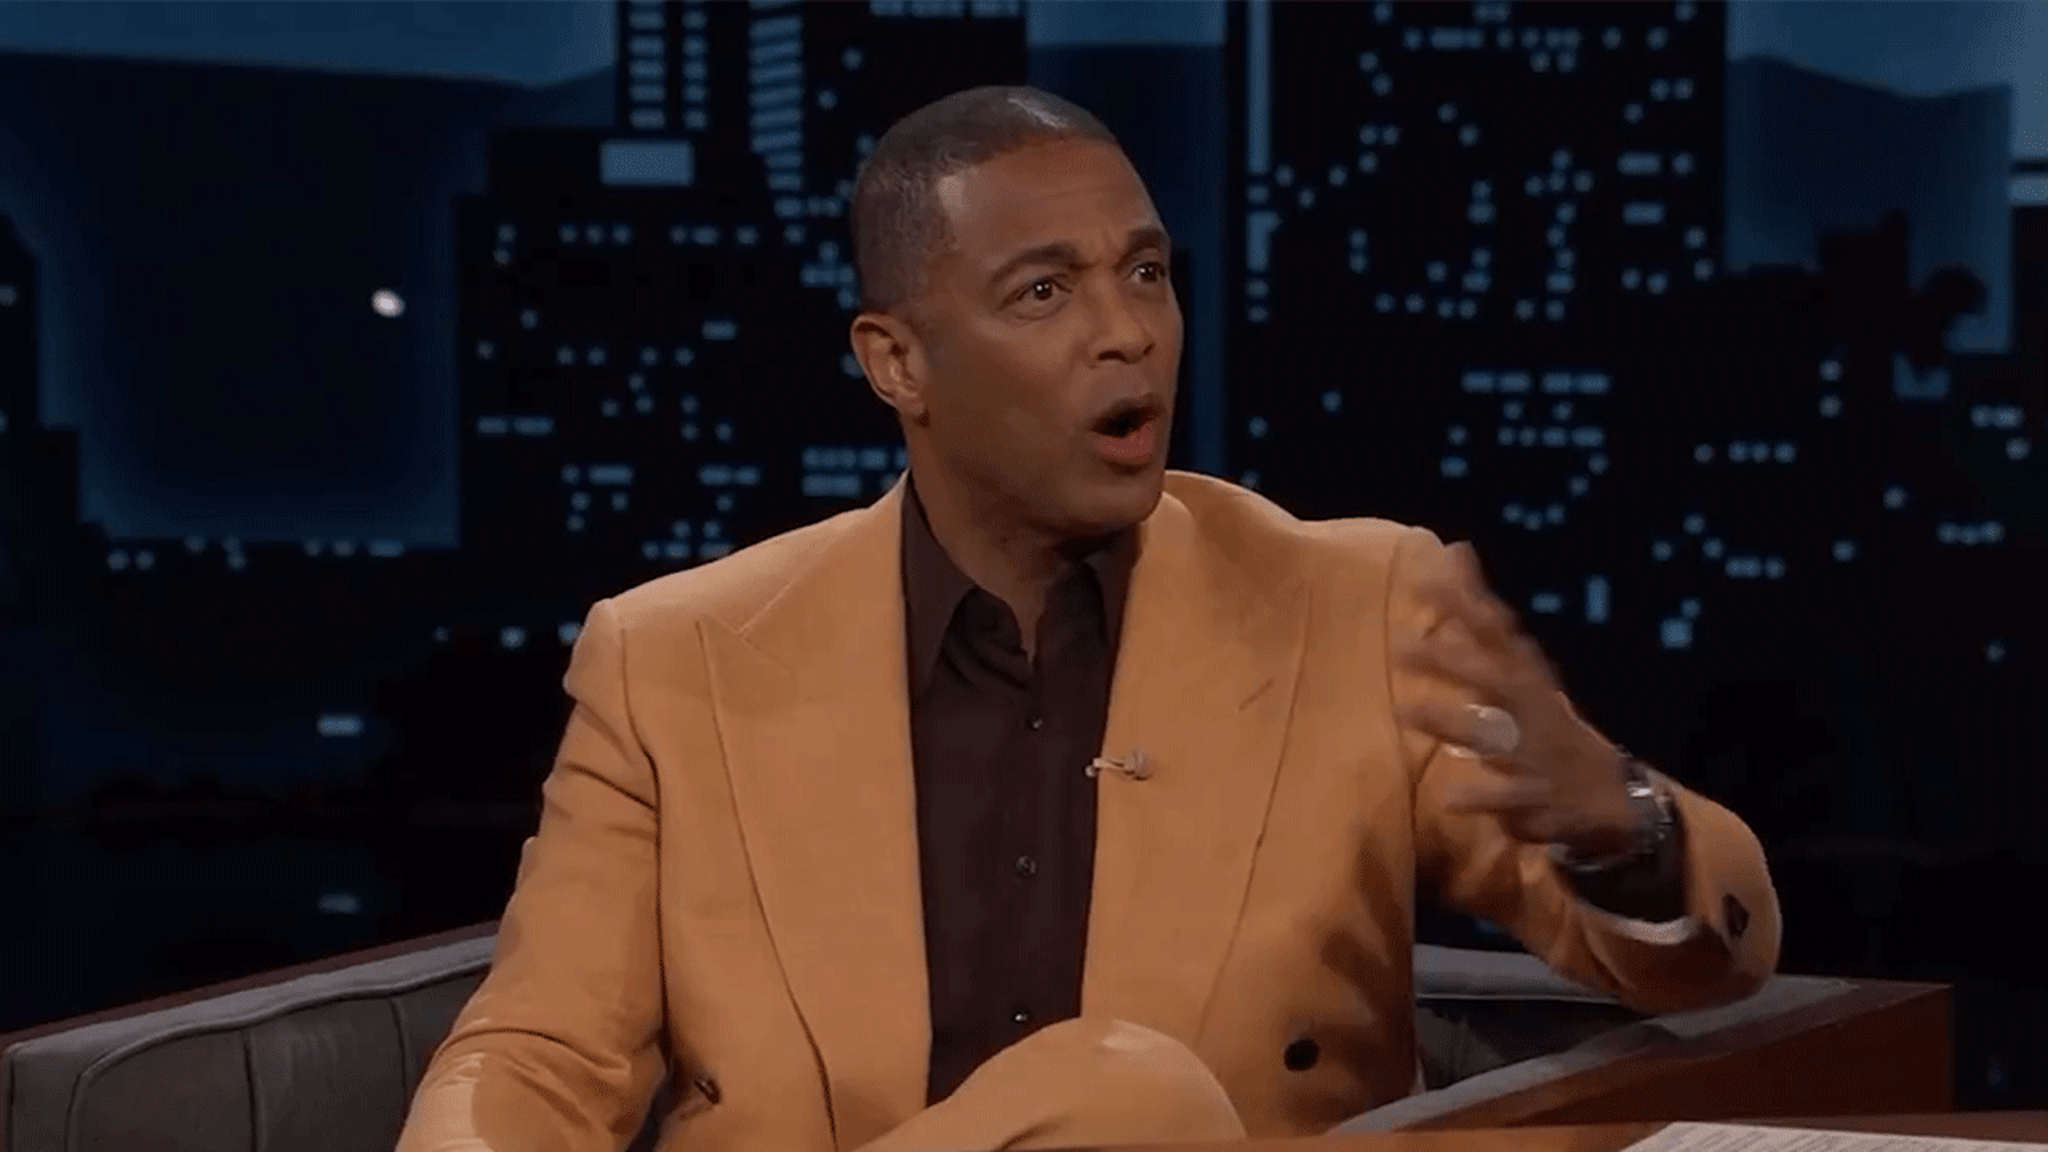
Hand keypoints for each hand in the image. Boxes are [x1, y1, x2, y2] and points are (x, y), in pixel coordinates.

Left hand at [1393, 541, 1635, 853]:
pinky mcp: (1537, 799)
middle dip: (1450, 662)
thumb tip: (1457, 553)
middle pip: (1493, 679)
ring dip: (1450, 722)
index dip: (1465, 604)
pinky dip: (1480, 798)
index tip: (1428, 576)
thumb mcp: (1522, 673)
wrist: (1612, 796)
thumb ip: (1483, 623)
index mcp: (1529, 681)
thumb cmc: (1547, 727)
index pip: (1498, 634)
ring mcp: (1537, 754)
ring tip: (1402, 711)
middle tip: (1398, 646)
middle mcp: (1534, 711)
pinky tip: (1449, 799)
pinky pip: (1505, 798)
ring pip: (1493, 736)